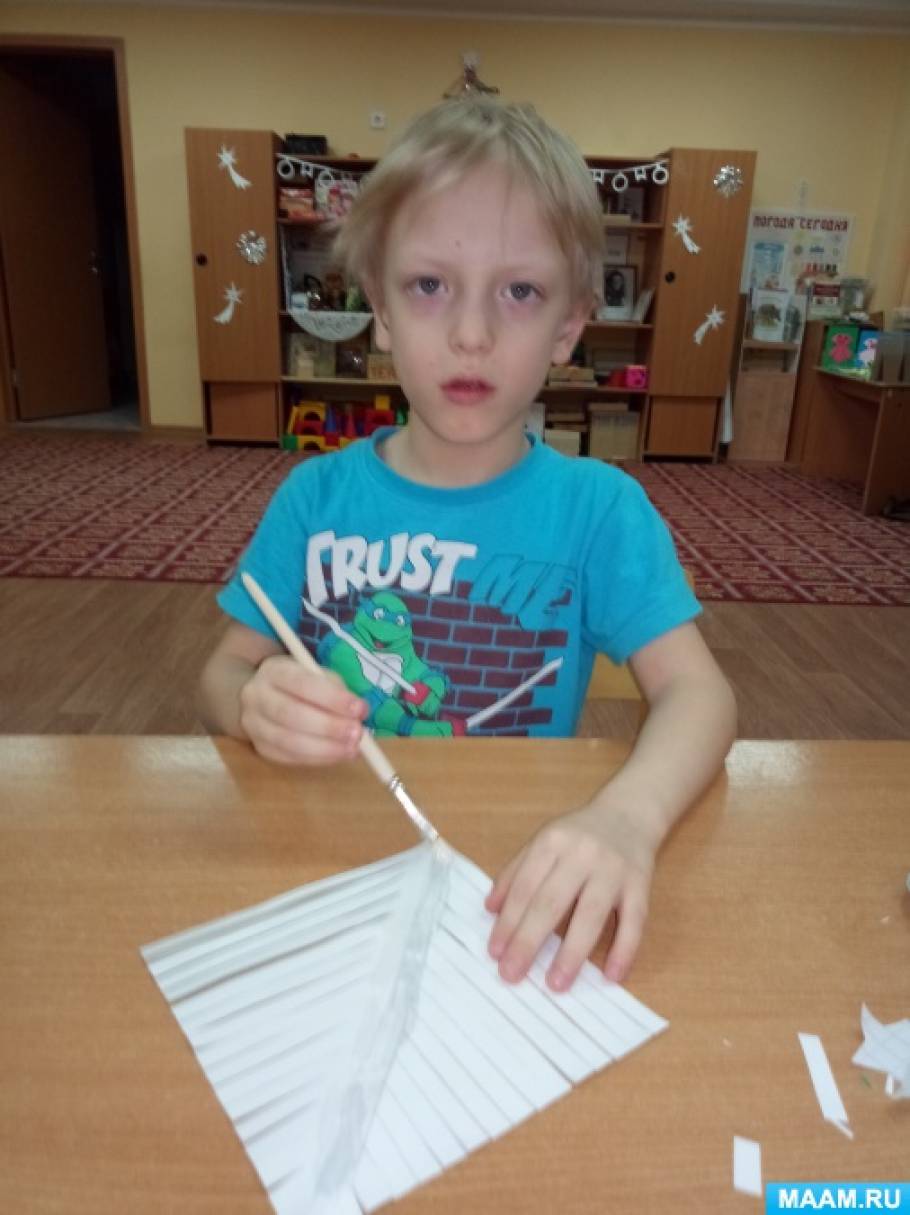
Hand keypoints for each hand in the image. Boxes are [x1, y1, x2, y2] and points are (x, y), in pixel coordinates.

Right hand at [239, 655, 367, 765]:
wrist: (262, 697)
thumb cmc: (299, 683)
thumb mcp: (315, 673)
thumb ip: (335, 688)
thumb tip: (357, 713)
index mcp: (273, 671)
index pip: (302, 683)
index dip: (332, 698)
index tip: (360, 709)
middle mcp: (257, 696)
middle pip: (291, 714)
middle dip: (328, 726)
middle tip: (357, 733)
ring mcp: (254, 725)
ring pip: (288, 741)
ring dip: (325, 748)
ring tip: (352, 748)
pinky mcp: (261, 748)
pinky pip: (289, 757)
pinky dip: (317, 759)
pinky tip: (337, 755)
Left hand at [484, 802, 657, 991]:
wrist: (629, 813)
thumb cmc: (578, 834)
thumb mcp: (543, 840)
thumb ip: (516, 871)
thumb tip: (490, 910)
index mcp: (552, 841)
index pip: (525, 887)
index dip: (508, 921)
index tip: (495, 952)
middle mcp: (582, 854)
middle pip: (551, 903)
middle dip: (528, 941)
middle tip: (512, 974)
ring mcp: (614, 870)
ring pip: (591, 915)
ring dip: (572, 953)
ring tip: (556, 984)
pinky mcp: (641, 884)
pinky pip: (635, 922)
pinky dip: (624, 950)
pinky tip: (612, 977)